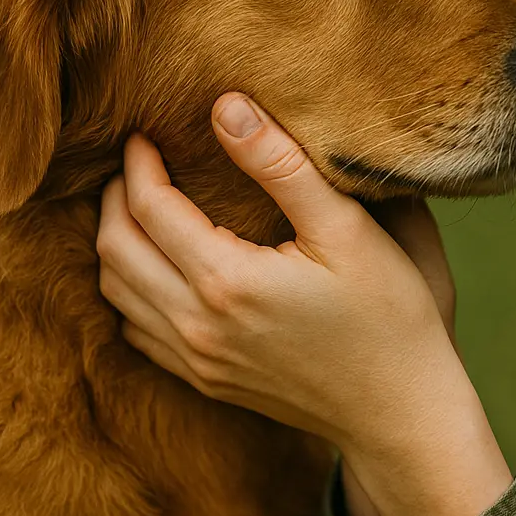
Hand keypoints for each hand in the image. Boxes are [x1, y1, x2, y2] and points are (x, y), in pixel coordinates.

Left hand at [96, 93, 510, 515]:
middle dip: (115, 199)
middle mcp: (197, 327)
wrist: (401, 408)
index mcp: (227, 281)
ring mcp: (198, 361)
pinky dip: (130, 290)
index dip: (139, 165)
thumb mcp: (344, 228)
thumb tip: (226, 107)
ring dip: (116, 244)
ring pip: (117, 294)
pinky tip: (156, 269)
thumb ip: (281, 164)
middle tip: (136, 163)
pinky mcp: (207, 382)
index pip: (149, 209)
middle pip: (115, 251)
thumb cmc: (387, 312)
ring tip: (138, 206)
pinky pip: (138, 333)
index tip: (143, 133)